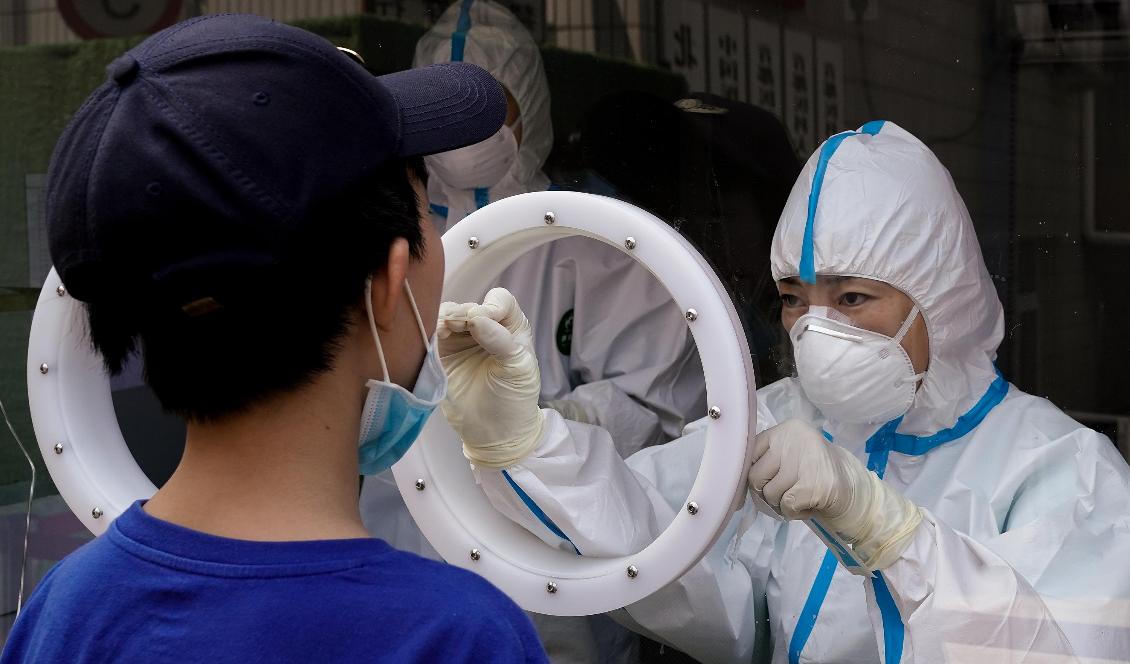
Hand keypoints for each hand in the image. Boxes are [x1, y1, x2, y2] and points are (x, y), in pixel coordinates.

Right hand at [438, 288, 543, 467]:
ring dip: (444, 319)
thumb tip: (476, 317)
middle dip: (463, 312)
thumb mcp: (518, 369)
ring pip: (448, 315)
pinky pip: (433, 334)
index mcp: (511, 326)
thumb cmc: (514, 400)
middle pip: (469, 305)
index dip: (490, 306)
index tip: (482, 322)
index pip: (499, 300)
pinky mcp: (442, 354)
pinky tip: (433, 336)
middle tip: (457, 326)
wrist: (494, 433)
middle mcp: (486, 328)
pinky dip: (430, 330)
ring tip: (444, 330)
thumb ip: (501, 341)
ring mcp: (462, 340)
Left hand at [748, 419, 922, 569]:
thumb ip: (767, 458)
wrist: (854, 489)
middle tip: (785, 493)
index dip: (749, 473)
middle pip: (754, 475)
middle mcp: (793, 440)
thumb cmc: (816, 472)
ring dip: (781, 504)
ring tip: (800, 498)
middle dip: (766, 491)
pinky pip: (785, 506)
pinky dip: (793, 513)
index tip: (757, 484)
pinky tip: (808, 506)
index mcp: (787, 429)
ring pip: (769, 493)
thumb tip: (734, 478)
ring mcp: (803, 462)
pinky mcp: (811, 486)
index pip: (749, 451)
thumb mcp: (791, 454)